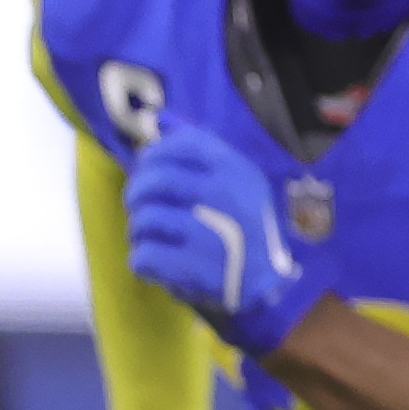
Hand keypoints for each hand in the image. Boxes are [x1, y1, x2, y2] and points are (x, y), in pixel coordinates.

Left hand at [121, 133, 319, 352]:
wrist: (271, 292)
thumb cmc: (244, 233)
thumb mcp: (236, 184)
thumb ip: (199, 150)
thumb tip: (159, 117)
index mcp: (236, 172)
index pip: (181, 145)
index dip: (154, 156)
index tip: (148, 170)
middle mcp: (224, 198)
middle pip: (152, 182)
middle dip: (138, 196)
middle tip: (142, 209)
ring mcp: (208, 234)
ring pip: (142, 220)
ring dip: (140, 233)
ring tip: (156, 241)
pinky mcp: (192, 269)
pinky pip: (141, 255)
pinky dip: (143, 262)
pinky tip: (158, 265)